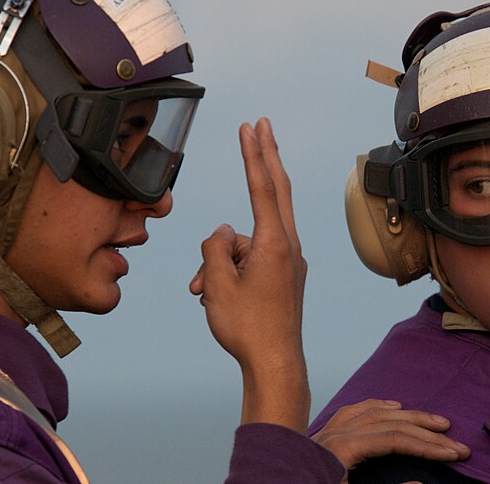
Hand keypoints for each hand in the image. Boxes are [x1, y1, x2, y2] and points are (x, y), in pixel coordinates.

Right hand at [190, 118, 308, 431]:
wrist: (275, 363)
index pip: (263, 187)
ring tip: (201, 292)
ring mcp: (288, 260)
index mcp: (275, 243)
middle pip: (275, 191)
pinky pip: (252, 260)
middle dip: (265, 158)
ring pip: (246, 241)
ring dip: (219, 259)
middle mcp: (288, 246)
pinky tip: (213, 295)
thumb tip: (224, 233)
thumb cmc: (246, 327)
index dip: (254, 154)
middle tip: (262, 125)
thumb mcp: (216, 283)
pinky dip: (230, 271)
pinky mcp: (284, 275)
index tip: (251, 127)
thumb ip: (214, 247)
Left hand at [312, 399, 470, 482]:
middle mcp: (333, 435)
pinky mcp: (320, 440)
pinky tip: (391, 406)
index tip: (455, 453)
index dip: (428, 446)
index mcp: (340, 450)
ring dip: (406, 416)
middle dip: (426, 432)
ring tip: (433, 422)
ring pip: (372, 413)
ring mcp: (325, 435)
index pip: (394, 439)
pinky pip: (351, 412)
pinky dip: (375, 407)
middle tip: (456, 441)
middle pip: (389, 423)